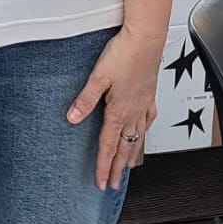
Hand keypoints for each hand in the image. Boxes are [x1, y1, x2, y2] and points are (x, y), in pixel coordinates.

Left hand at [67, 25, 163, 189]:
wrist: (146, 38)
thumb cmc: (124, 54)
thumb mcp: (98, 77)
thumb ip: (85, 100)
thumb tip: (73, 119)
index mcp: (119, 110)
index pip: (108, 145)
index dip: (104, 166)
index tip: (102, 183)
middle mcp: (133, 111)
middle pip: (124, 147)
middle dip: (118, 168)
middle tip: (114, 184)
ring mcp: (143, 104)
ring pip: (138, 136)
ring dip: (132, 154)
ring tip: (129, 167)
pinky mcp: (150, 94)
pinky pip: (148, 119)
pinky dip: (145, 131)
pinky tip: (143, 132)